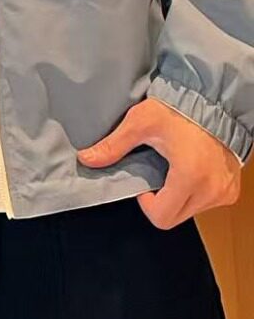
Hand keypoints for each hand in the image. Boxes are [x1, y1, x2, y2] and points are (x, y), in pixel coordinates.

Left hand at [77, 96, 241, 227]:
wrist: (213, 101)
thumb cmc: (179, 109)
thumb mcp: (140, 123)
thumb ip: (114, 145)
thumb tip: (87, 159)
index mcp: (189, 177)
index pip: (162, 216)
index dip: (145, 203)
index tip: (142, 182)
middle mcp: (211, 191)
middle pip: (175, 217)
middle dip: (160, 201)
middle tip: (154, 173)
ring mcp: (224, 193)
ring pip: (191, 211)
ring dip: (177, 196)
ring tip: (173, 167)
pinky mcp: (231, 191)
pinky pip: (207, 203)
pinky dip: (194, 192)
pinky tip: (188, 168)